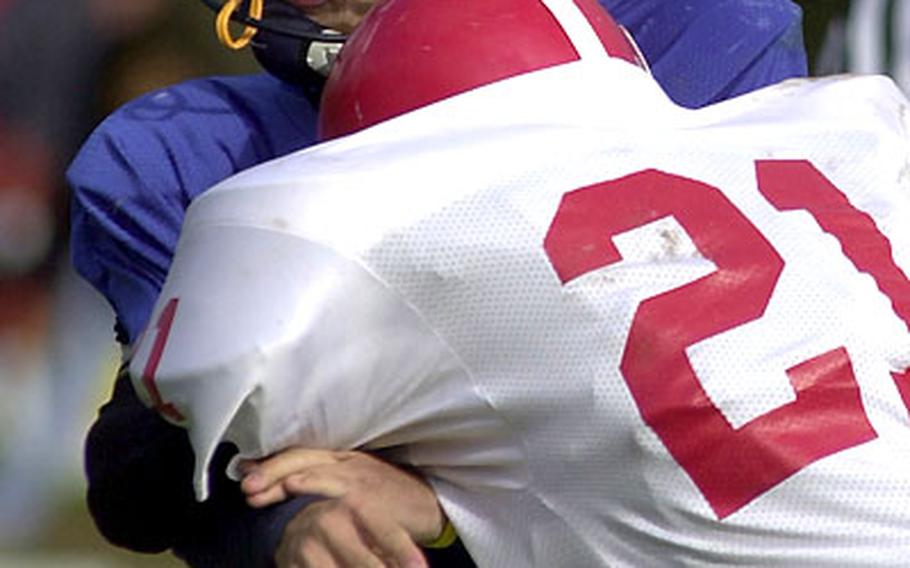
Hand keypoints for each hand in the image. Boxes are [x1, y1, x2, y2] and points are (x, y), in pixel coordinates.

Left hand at [240, 448, 445, 567]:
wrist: (429, 507)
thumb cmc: (391, 500)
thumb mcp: (357, 487)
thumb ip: (326, 485)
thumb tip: (287, 489)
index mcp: (341, 459)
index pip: (299, 454)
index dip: (270, 462)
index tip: (243, 471)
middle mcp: (347, 461)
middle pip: (300, 457)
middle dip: (269, 470)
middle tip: (245, 485)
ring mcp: (358, 474)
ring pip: (313, 467)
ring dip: (282, 478)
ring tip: (257, 491)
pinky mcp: (369, 491)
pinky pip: (337, 485)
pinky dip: (315, 482)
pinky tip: (298, 485)